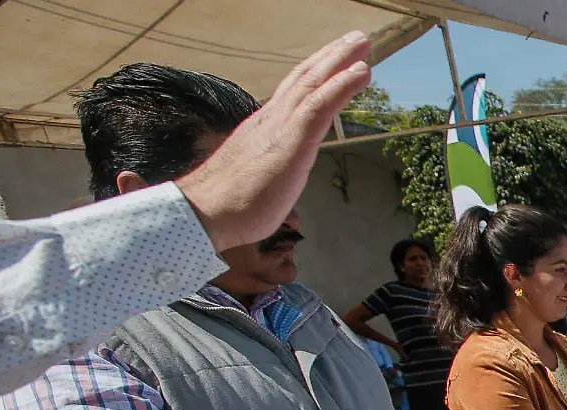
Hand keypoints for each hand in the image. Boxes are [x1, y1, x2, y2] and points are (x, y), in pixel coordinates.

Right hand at [174, 33, 371, 251]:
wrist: (204, 214)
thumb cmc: (226, 206)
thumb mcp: (252, 182)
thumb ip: (264, 173)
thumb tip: (268, 184)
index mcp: (263, 129)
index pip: (292, 93)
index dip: (315, 73)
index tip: (334, 60)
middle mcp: (271, 120)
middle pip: (303, 78)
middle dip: (331, 56)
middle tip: (356, 39)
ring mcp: (279, 128)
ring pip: (312, 83)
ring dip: (340, 60)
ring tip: (363, 44)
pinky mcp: (289, 142)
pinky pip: (318, 105)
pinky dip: (341, 85)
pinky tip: (361, 73)